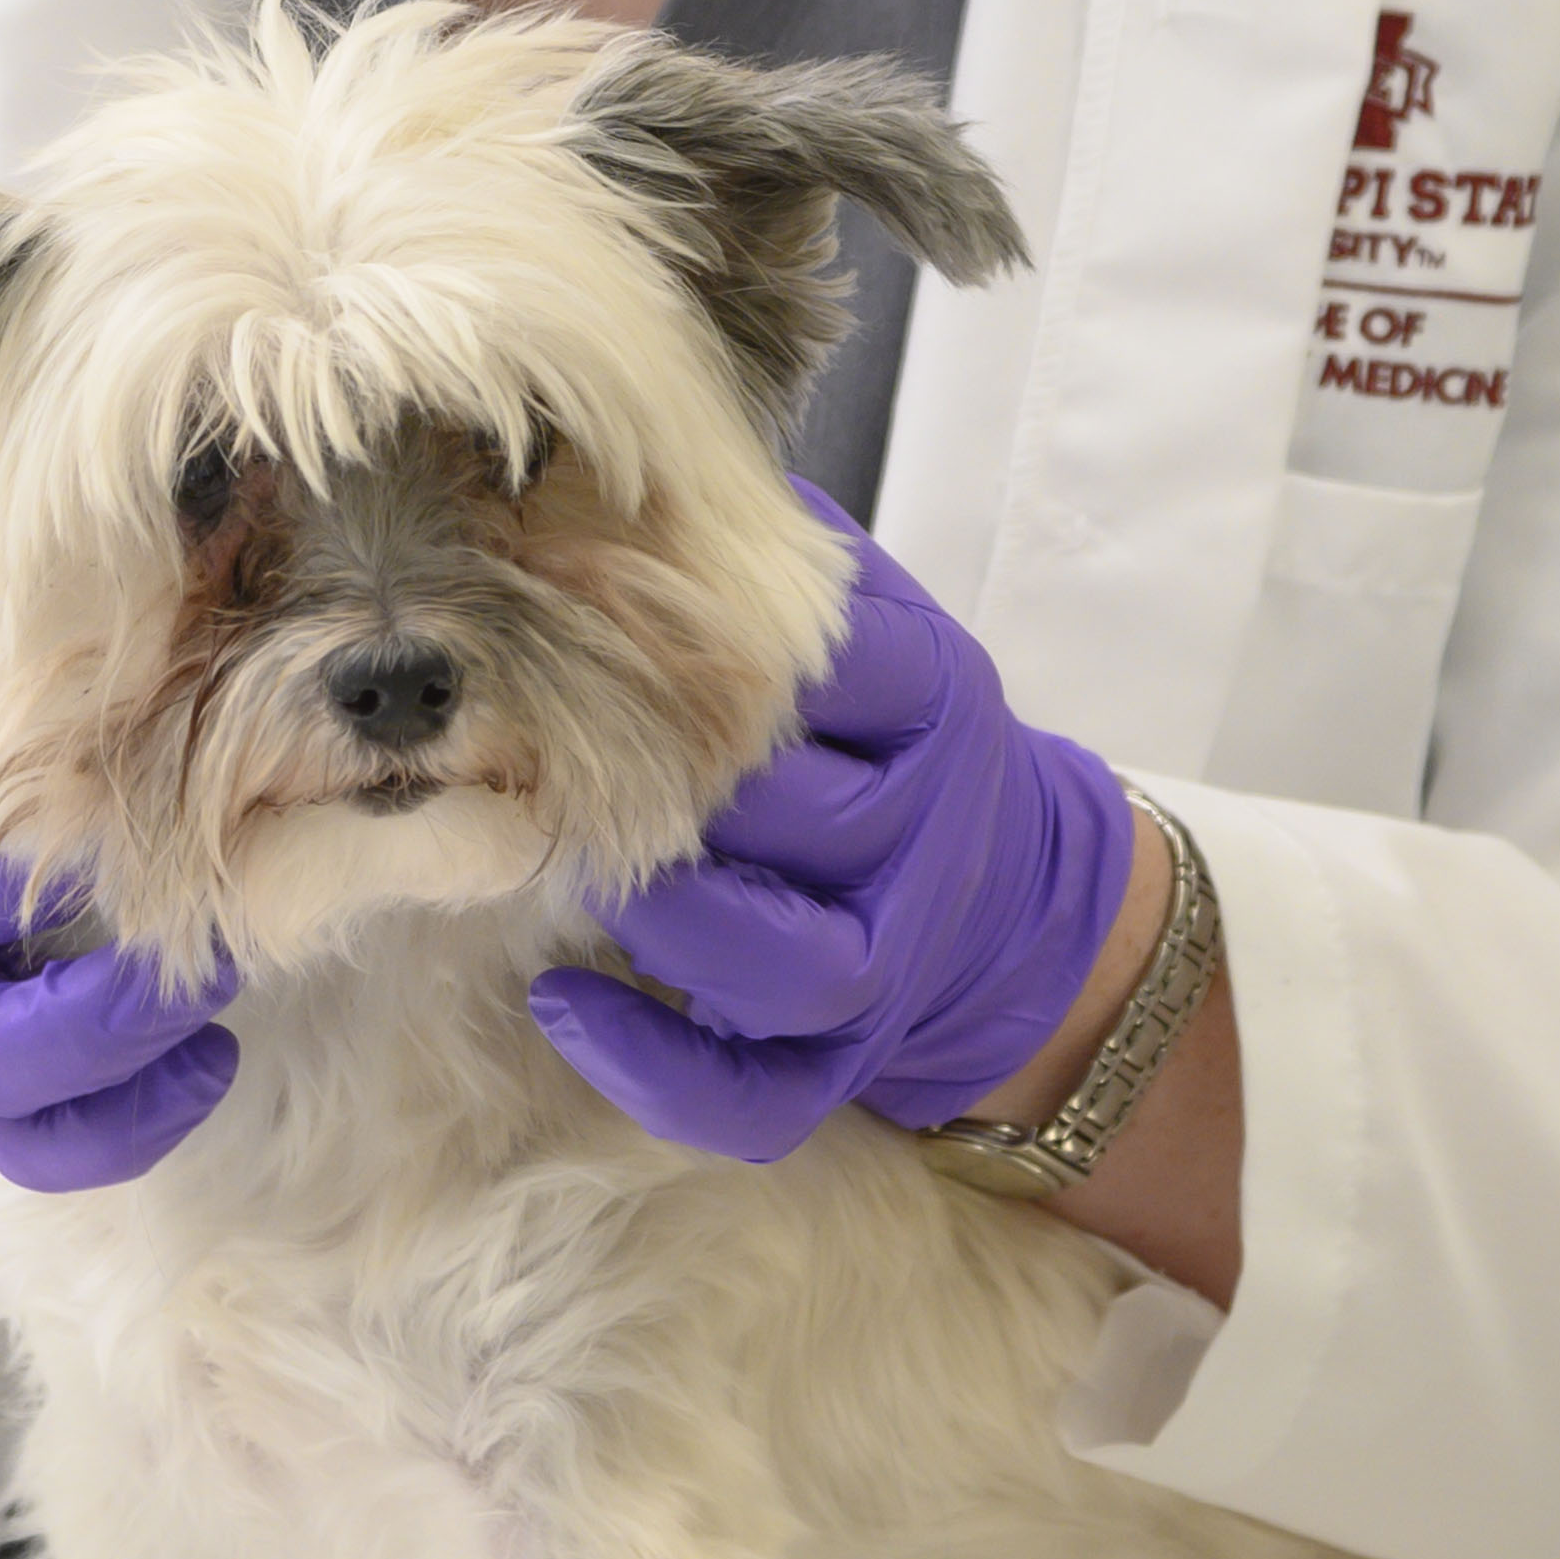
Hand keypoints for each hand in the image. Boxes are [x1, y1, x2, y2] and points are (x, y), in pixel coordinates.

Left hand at [527, 497, 1135, 1163]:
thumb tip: (616, 465)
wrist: (1009, 901)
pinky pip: (756, 1093)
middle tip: (550, 742)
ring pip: (786, 958)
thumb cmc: (889, 739)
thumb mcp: (873, 628)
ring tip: (568, 862)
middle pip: (798, 809)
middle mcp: (925, 829)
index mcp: (932, 698)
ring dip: (669, 914)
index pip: (834, 659)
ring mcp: (895, 958)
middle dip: (665, 780)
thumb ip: (773, 563)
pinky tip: (562, 1004)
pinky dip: (657, 1066)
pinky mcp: (847, 1060)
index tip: (578, 588)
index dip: (704, 629)